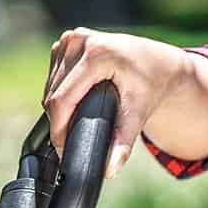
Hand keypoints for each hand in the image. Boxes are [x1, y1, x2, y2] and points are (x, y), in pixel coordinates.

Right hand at [44, 27, 190, 178]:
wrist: (158, 62)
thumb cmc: (151, 85)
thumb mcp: (139, 113)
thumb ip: (123, 142)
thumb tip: (109, 169)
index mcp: (97, 54)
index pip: (62, 99)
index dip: (60, 128)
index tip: (66, 149)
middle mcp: (80, 40)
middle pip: (52, 94)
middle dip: (60, 122)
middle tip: (75, 140)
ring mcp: (71, 38)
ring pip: (49, 85)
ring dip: (58, 108)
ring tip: (81, 120)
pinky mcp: (67, 40)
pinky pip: (53, 75)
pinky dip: (61, 92)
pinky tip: (80, 99)